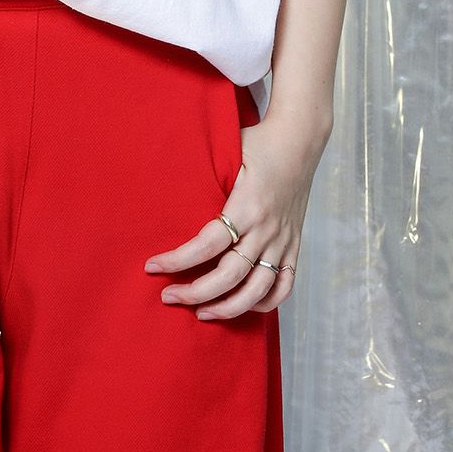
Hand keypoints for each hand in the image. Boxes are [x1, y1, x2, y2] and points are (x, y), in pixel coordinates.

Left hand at [142, 112, 330, 319]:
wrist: (300, 138)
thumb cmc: (257, 142)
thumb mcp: (226, 152)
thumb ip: (203, 177)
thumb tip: (163, 190)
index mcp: (247, 205)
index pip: (207, 245)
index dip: (178, 261)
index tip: (152, 267)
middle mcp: (266, 228)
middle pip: (230, 275)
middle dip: (196, 292)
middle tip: (168, 297)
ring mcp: (283, 240)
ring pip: (257, 290)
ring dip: (228, 308)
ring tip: (201, 313)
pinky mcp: (294, 244)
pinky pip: (284, 285)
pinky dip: (264, 303)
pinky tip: (242, 306)